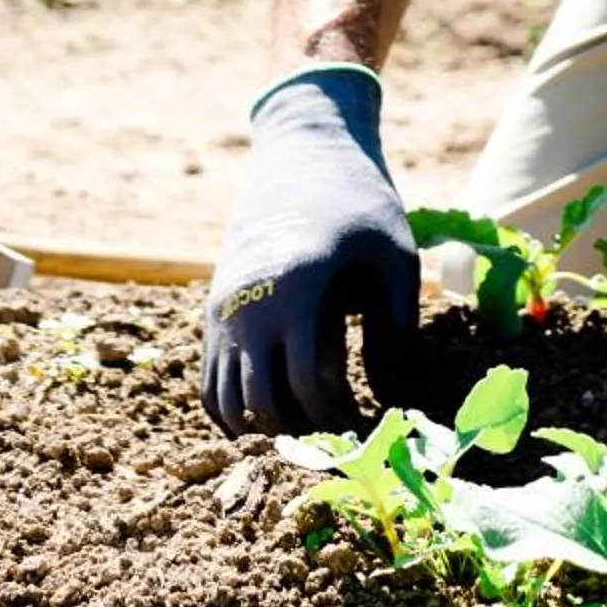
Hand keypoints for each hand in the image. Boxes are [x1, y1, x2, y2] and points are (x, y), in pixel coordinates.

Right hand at [201, 63, 417, 437]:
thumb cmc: (361, 206)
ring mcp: (223, 310)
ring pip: (227, 400)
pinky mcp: (213, 313)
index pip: (306, 383)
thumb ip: (397, 329)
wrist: (302, 158)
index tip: (367, 433)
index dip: (337, 419)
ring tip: (311, 441)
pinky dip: (232, 415)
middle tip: (339, 448)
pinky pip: (208, 383)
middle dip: (302, 435)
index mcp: (297, 287)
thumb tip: (390, 396)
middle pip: (262, 402)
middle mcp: (249, 303)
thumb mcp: (396, 258)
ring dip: (265, 432)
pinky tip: (270, 429)